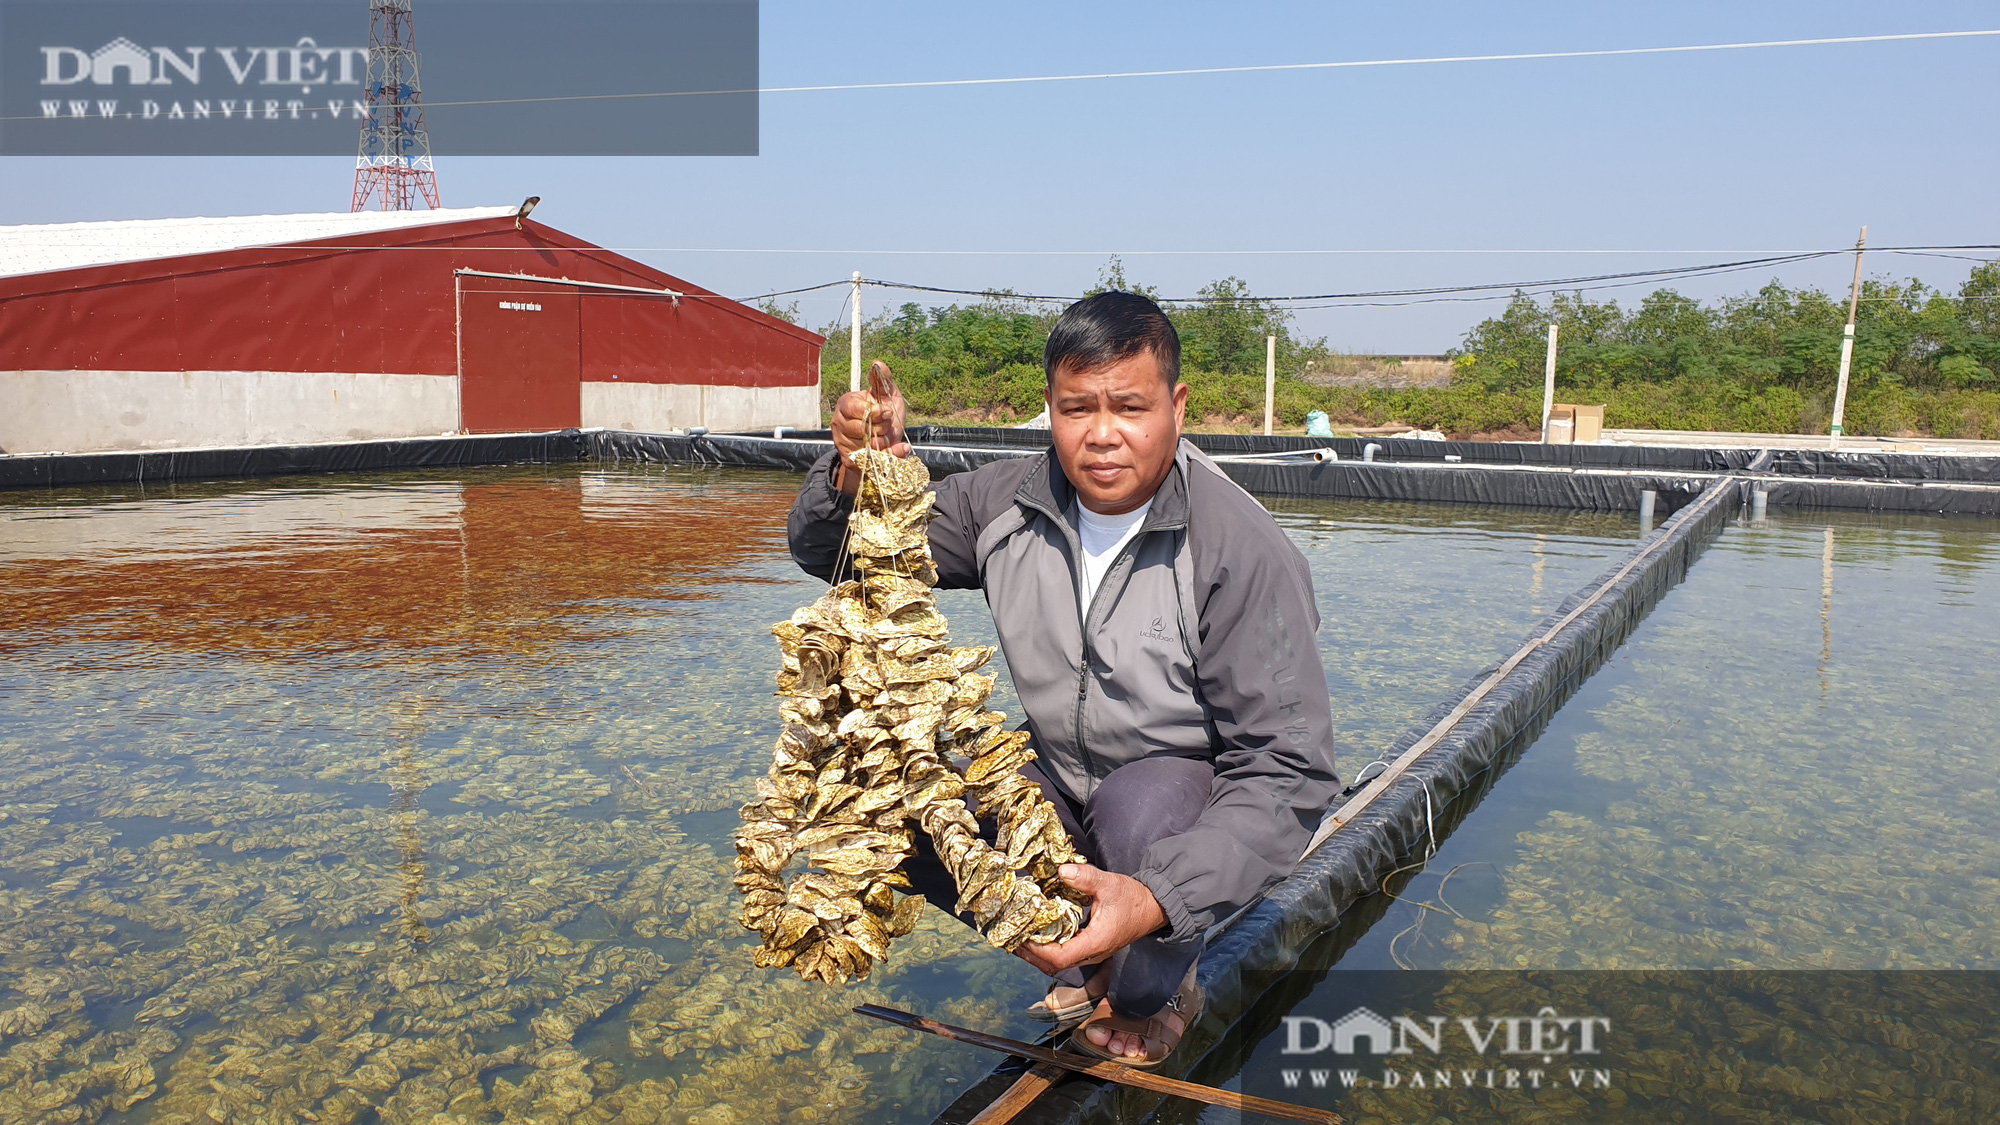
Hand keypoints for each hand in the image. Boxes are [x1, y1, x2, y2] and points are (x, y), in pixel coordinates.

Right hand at [830, 360, 908, 493]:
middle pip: (861, 428)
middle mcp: (839, 424)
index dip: (875, 411)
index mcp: (846, 404)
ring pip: (866, 446)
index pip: (855, 408)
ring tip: (886, 437)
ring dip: (885, 442)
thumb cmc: (885, 416)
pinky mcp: (850, 460)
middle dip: (881, 428)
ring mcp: (842, 443)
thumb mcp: (887, 395)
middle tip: (887, 425)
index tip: (887, 412)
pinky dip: (890, 455)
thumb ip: (882, 381)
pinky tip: (897, 449)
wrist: (886, 441)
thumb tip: (878, 364)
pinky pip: (871, 460)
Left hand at [1016, 863, 1166, 974]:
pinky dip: (1047, 949)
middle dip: (1030, 954)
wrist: (1153, 908)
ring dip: (1037, 954)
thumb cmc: (1133, 898)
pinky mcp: (1090, 948)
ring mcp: (1091, 953)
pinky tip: (1037, 933)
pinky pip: (1064, 955)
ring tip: (1018, 937)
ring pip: (1058, 963)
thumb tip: (1062, 870)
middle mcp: (1092, 953)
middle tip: (1010, 938)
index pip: (1060, 958)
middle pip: (1054, 966)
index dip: (1037, 951)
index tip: (1021, 936)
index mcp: (1095, 943)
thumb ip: (1085, 878)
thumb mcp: (1109, 884)